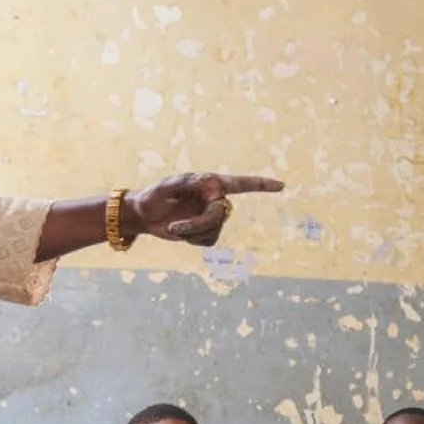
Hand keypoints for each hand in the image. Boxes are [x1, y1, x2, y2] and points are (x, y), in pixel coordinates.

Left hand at [123, 172, 283, 247]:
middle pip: (221, 214)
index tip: (281, 186)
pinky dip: (194, 240)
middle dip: (199, 224)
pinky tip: (181, 234)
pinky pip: (210, 241)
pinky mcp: (206, 231)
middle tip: (175, 228)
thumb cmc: (151, 196)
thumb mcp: (164, 187)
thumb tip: (212, 186)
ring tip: (173, 228)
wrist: (142, 215)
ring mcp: (210, 215)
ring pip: (216, 230)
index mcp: (207, 183)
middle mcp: (213, 198)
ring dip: (193, 233)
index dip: (261, 185)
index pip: (240, 183)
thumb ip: (187, 183)